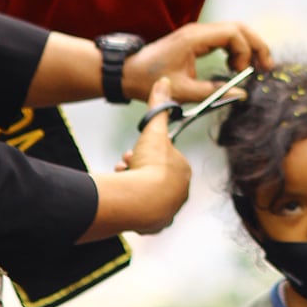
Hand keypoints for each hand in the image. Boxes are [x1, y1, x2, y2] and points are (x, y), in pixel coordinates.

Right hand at [108, 79, 191, 233]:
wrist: (141, 201)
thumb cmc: (150, 165)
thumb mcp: (153, 130)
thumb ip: (159, 106)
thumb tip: (165, 82)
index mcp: (183, 171)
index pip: (163, 158)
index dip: (145, 154)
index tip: (134, 153)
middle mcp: (180, 192)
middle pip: (154, 176)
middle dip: (137, 169)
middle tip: (126, 166)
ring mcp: (169, 210)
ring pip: (147, 194)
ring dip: (132, 185)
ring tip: (123, 181)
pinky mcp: (156, 224)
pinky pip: (143, 214)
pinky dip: (133, 206)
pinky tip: (125, 199)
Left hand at [122, 20, 271, 104]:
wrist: (127, 72)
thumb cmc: (149, 80)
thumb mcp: (182, 91)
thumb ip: (213, 91)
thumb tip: (241, 94)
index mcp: (195, 38)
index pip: (233, 33)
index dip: (245, 51)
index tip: (242, 72)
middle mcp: (198, 31)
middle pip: (239, 27)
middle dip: (256, 45)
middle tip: (266, 66)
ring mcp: (198, 34)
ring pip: (233, 31)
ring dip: (247, 46)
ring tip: (253, 68)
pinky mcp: (196, 40)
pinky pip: (224, 38)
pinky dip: (236, 49)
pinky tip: (235, 66)